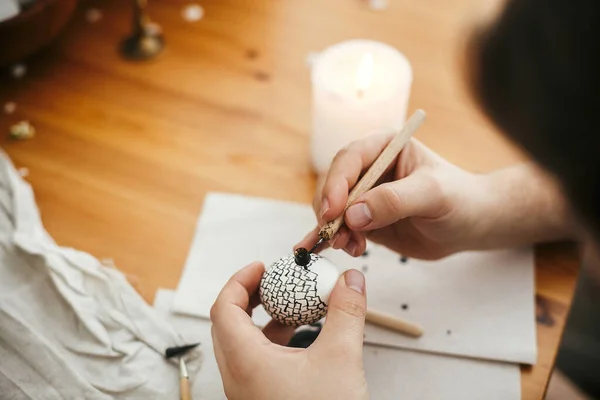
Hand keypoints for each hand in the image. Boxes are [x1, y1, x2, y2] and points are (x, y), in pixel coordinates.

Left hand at [210, 262, 369, 399]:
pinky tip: (301, 337)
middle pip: (228, 323)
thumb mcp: (341, 359)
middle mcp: (238, 378)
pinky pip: (257, 361)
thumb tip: (351, 280)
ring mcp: (248, 392)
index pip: (223, 308)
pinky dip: (273, 341)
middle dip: (251, 296)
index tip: (262, 266)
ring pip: (242, 343)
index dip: (240, 280)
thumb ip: (347, 313)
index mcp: (245, 362)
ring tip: (291, 305)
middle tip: (273, 281)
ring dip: (263, 319)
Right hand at [298, 135, 482, 259]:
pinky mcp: (364, 220)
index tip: (333, 210)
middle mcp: (368, 169)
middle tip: (335, 233)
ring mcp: (364, 196)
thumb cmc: (459, 198)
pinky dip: (337, 241)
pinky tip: (348, 251)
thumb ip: (394, 201)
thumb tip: (353, 215)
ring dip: (333, 229)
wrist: (469, 225)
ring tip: (348, 246)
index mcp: (384, 147)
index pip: (349, 159)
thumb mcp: (432, 194)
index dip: (336, 183)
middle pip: (333, 184)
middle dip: (329, 210)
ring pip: (332, 209)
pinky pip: (341, 229)